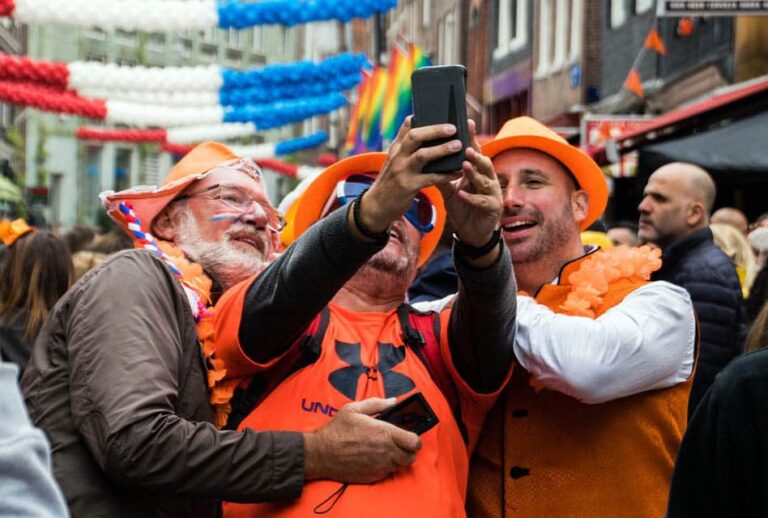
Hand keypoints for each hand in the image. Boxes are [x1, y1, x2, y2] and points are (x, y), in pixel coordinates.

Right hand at [303, 397, 421, 483]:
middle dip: (408, 450)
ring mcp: (380, 466)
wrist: (321, 453)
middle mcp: (385, 451)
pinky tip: (376, 458)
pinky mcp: (373, 477)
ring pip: (401, 466)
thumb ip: (377, 404)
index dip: (414, 439)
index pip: (414, 442)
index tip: (409, 436)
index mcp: (384, 432)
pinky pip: (388, 473)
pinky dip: (387, 467)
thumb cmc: (337, 429)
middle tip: (399, 443)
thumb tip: (393, 401)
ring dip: (398, 459)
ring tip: (386, 450)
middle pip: (411, 456)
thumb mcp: (354, 409)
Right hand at [356, 117, 461, 234]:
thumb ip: (405, 147)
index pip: (407, 127)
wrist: (376, 206)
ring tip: (458, 145)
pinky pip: (431, 178)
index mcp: (396, 148)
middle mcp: (397, 156)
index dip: (422, 117)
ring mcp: (402, 171)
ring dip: (442, 149)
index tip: (438, 110)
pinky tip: (457, 172)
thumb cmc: (390, 182)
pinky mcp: (408, 186)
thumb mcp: (393, 161)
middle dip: (435, 130)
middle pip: (415, 136)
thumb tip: (417, 127)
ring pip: (423, 155)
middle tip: (452, 128)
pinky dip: (446, 174)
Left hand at [437, 119, 502, 247]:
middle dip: (475, 155)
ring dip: (474, 173)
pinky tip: (461, 193)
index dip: (472, 138)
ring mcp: (492, 193)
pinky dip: (471, 197)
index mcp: (478, 172)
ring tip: (464, 165)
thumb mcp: (449, 190)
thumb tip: (426, 157)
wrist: (471, 232)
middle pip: (484, 163)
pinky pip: (481, 201)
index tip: (466, 123)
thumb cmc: (462, 207)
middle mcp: (488, 179)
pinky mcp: (492, 208)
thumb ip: (441, 175)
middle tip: (466, 146)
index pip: (475, 152)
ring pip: (485, 180)